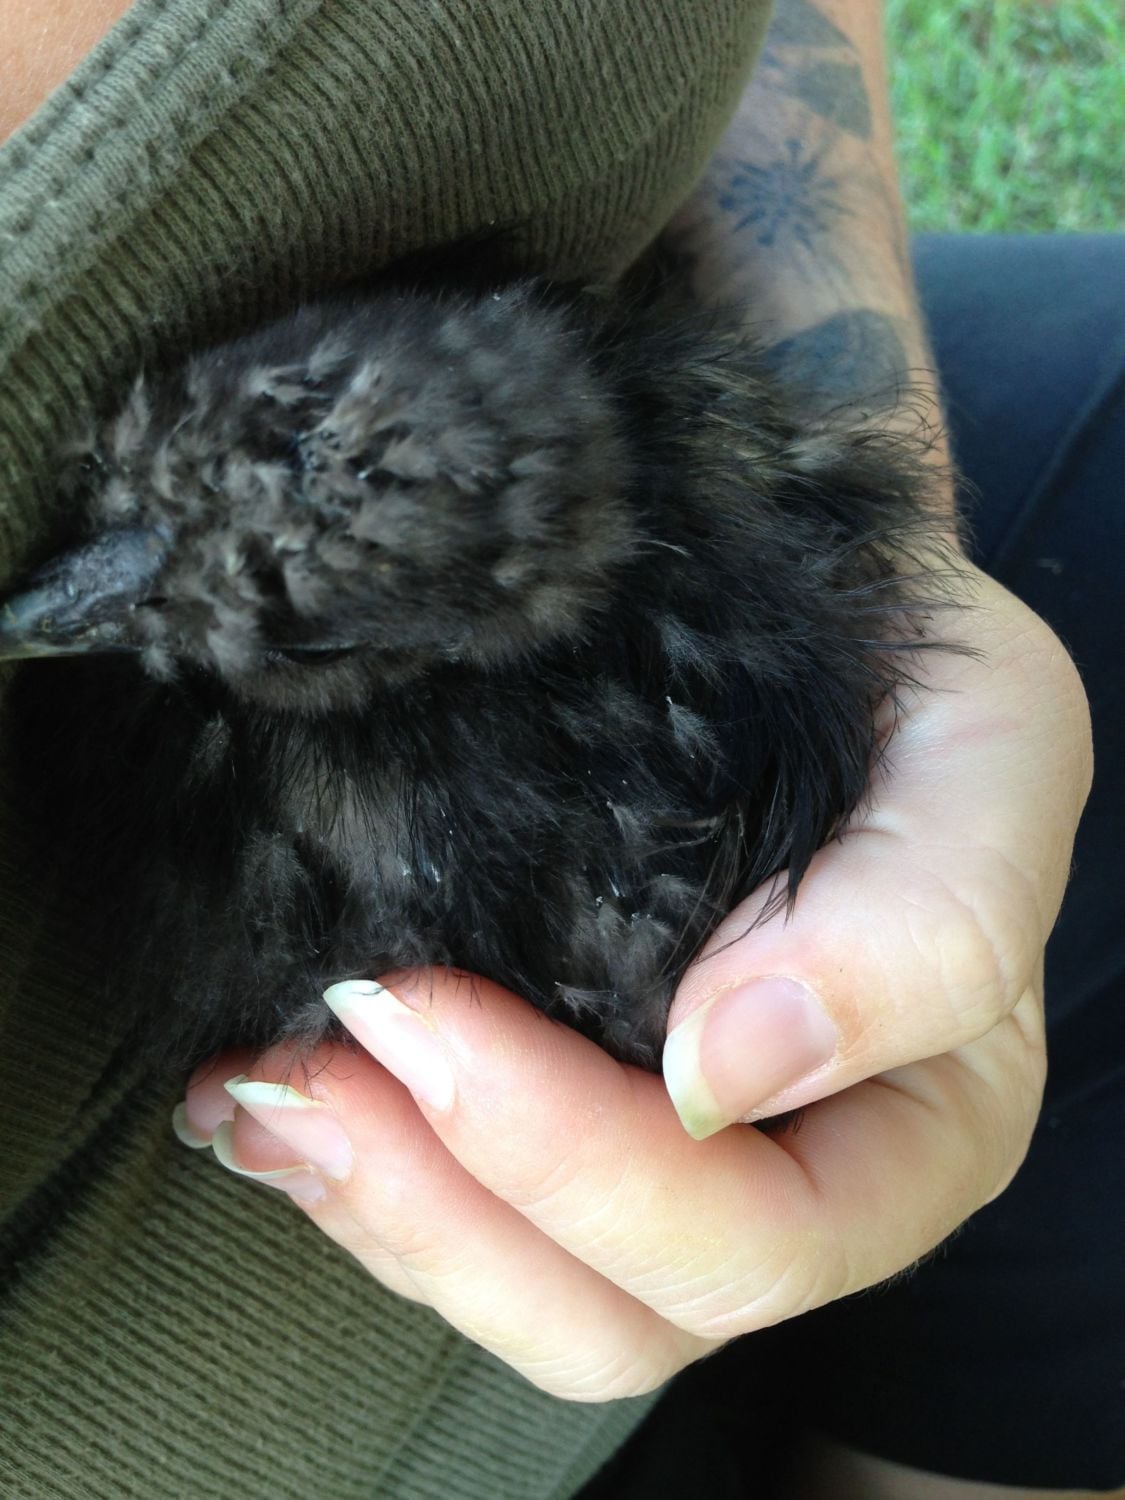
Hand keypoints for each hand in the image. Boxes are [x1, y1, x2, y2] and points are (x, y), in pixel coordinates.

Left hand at [176, 564, 1090, 1400]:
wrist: (809, 619)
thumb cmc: (917, 677)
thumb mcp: (990, 748)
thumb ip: (926, 920)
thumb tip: (730, 1065)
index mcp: (922, 1127)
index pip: (762, 1240)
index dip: (591, 1170)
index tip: (444, 1014)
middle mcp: (794, 1173)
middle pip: (627, 1311)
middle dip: (452, 1205)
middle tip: (321, 1062)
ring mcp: (668, 1152)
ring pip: (523, 1287)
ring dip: (381, 1205)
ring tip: (269, 1090)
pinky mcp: (566, 1101)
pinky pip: (458, 1207)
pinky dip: (352, 1164)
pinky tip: (266, 1087)